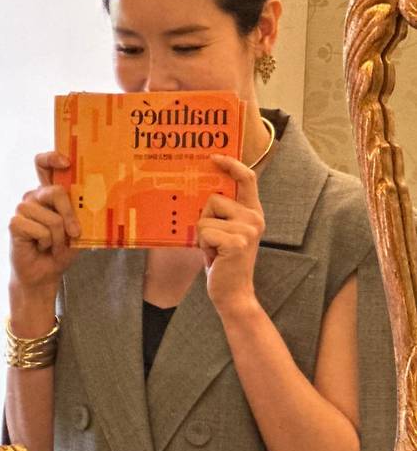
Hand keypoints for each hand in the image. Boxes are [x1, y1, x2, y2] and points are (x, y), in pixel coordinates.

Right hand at [9, 151, 80, 292]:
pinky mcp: (14, 223)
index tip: (66, 163)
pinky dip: (46, 243)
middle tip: (75, 233)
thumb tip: (90, 203)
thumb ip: (79, 213)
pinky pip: (39, 230)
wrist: (44, 274)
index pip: (43, 164)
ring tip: (52, 245)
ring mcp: (22, 209)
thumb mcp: (76, 229)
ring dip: (58, 238)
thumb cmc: (61, 249)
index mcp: (48, 193)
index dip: (52, 158)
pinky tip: (40, 247)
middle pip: (54, 191)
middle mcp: (34, 197)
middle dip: (69, 215)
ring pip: (50, 217)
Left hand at [197, 155, 264, 315]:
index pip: (247, 178)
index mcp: (252, 212)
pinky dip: (202, 245)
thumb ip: (221, 212)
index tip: (214, 157)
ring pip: (205, 217)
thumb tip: (197, 190)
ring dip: (202, 235)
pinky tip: (214, 257)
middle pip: (214, 198)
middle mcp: (254, 218)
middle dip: (205, 218)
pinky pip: (204, 231)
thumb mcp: (224, 231)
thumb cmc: (223, 261)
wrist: (233, 294)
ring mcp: (247, 229)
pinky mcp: (237, 242)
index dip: (231, 164)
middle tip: (213, 241)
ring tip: (214, 250)